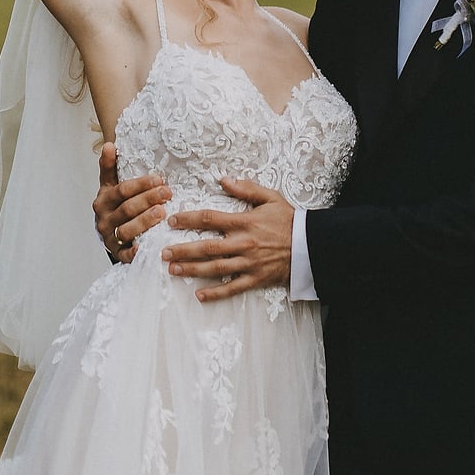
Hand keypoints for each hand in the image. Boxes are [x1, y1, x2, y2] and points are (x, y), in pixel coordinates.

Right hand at [93, 141, 169, 264]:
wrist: (110, 234)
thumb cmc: (116, 205)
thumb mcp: (111, 185)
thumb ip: (110, 166)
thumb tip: (109, 144)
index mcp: (103, 200)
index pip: (121, 190)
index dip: (140, 184)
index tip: (159, 178)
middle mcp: (104, 219)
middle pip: (127, 209)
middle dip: (148, 200)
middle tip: (168, 193)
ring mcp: (110, 238)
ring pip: (126, 230)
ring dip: (144, 221)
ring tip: (162, 213)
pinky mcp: (117, 254)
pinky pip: (126, 254)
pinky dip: (135, 251)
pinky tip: (147, 246)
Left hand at [161, 179, 293, 301]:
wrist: (311, 245)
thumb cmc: (289, 220)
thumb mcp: (270, 197)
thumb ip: (246, 188)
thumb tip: (223, 179)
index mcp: (244, 222)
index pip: (210, 219)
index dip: (188, 219)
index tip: (172, 220)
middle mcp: (243, 243)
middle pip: (207, 247)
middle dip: (183, 250)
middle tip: (163, 252)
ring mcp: (249, 263)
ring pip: (215, 268)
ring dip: (192, 270)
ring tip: (173, 270)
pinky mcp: (255, 279)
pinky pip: (233, 288)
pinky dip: (216, 293)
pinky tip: (199, 295)